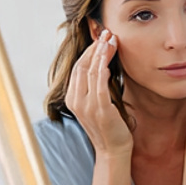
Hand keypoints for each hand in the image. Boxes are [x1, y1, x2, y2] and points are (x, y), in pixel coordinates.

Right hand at [65, 30, 132, 156]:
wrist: (113, 151)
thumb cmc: (108, 127)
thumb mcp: (96, 105)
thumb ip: (94, 87)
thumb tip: (101, 66)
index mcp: (72, 99)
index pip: (78, 68)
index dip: (89, 51)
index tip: (101, 39)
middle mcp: (75, 101)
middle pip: (82, 66)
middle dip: (95, 48)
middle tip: (107, 34)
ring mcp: (86, 105)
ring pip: (90, 71)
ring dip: (101, 53)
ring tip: (111, 40)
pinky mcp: (100, 108)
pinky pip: (99, 83)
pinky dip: (103, 68)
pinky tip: (109, 58)